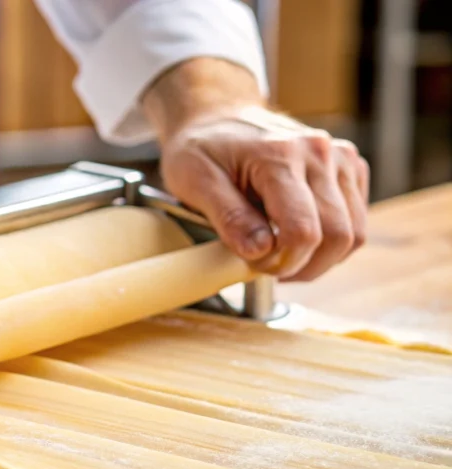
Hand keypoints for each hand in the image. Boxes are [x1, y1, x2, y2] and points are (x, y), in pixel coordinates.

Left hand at [144, 59, 369, 280]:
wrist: (219, 116)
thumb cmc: (202, 148)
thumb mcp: (196, 181)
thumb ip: (228, 217)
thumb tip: (258, 251)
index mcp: (280, 156)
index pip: (302, 229)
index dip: (282, 261)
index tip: (256, 264)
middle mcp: (320, 153)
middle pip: (338, 235)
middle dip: (304, 265)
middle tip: (270, 267)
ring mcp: (341, 158)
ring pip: (354, 232)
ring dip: (322, 258)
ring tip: (284, 257)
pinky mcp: (350, 167)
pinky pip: (357, 220)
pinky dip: (333, 242)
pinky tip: (299, 238)